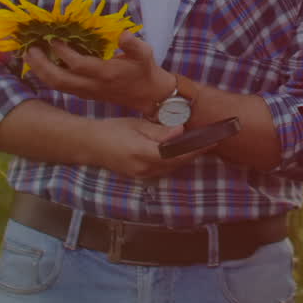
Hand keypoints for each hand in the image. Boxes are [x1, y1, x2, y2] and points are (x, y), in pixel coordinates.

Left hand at [25, 31, 167, 108]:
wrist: (147, 95)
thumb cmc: (144, 70)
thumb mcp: (145, 54)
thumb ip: (133, 44)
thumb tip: (122, 34)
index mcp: (106, 74)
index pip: (78, 64)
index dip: (63, 51)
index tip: (53, 37)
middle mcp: (92, 85)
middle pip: (59, 79)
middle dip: (41, 64)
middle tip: (30, 48)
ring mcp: (86, 91)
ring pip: (56, 85)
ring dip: (40, 71)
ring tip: (29, 55)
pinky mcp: (84, 93)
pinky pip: (60, 86)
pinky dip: (47, 75)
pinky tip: (40, 64)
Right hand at [89, 116, 205, 178]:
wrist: (90, 145)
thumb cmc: (112, 130)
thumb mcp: (137, 125)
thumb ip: (160, 131)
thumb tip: (181, 132)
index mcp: (144, 153)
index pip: (178, 152)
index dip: (197, 147)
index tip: (212, 139)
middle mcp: (145, 169)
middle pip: (178, 162)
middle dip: (196, 152)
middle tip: (212, 140)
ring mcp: (143, 175)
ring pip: (173, 167)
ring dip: (187, 157)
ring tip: (201, 144)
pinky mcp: (141, 176)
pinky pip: (164, 169)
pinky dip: (176, 160)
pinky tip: (182, 151)